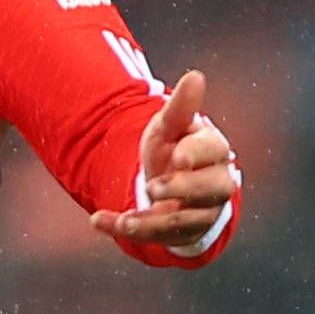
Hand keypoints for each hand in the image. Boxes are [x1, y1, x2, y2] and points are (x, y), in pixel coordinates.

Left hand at [87, 67, 238, 249]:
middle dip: (182, 189)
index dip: (196, 155)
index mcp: (215, 152)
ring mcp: (201, 213)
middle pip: (211, 190)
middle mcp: (216, 184)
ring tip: (124, 219)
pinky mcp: (180, 234)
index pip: (214, 151)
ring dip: (152, 222)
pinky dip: (124, 229)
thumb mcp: (170, 127)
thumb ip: (181, 107)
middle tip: (153, 187)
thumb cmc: (173, 149)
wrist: (169, 184)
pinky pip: (157, 238)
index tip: (177, 157)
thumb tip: (195, 75)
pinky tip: (98, 221)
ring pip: (185, 221)